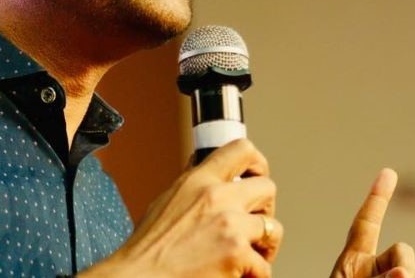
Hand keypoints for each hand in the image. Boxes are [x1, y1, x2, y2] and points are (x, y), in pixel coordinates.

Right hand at [81, 138, 282, 276]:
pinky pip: (265, 266)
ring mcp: (231, 226)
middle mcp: (217, 197)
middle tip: (254, 224)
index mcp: (198, 180)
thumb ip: (191, 185)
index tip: (256, 176)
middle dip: (265, 208)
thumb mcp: (165, 201)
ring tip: (249, 256)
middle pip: (268, 187)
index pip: (242, 150)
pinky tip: (236, 276)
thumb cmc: (148, 248)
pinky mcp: (239, 255)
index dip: (257, 163)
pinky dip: (254, 275)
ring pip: (274, 228)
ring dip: (264, 245)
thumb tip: (202, 171)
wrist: (140, 277)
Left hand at [330, 168, 414, 277]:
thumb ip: (371, 275)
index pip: (367, 222)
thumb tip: (403, 272)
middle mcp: (371, 270)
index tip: (388, 172)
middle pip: (403, 250)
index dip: (377, 197)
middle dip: (404, 261)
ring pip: (407, 270)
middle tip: (399, 277)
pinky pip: (411, 277)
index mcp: (351, 261)